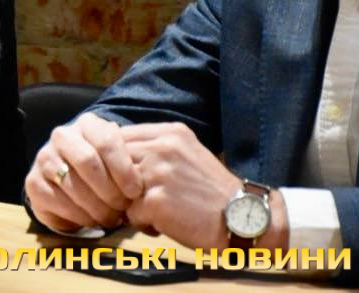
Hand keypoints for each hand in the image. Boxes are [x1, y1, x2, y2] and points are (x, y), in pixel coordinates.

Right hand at [24, 113, 143, 230]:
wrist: (73, 181)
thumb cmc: (107, 171)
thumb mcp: (122, 162)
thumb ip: (133, 166)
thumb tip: (150, 184)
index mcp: (87, 125)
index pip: (106, 140)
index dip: (123, 168)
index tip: (136, 191)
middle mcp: (62, 136)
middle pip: (87, 161)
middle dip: (109, 190)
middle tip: (122, 208)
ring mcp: (44, 158)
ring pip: (72, 184)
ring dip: (96, 207)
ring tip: (111, 218)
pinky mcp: (33, 182)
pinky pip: (58, 201)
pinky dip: (79, 216)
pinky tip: (92, 220)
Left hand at [120, 122, 238, 249]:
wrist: (244, 219)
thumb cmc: (211, 191)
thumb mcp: (186, 153)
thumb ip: (155, 147)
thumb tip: (113, 148)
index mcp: (170, 133)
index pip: (119, 137)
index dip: (116, 160)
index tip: (125, 176)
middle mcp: (162, 148)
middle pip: (114, 162)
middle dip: (120, 183)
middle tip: (140, 198)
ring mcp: (158, 173)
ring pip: (120, 189)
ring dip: (133, 204)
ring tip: (158, 211)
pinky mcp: (156, 201)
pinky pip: (131, 214)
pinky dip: (144, 224)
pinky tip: (166, 224)